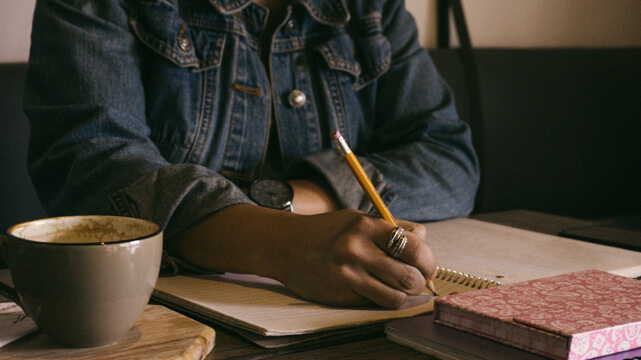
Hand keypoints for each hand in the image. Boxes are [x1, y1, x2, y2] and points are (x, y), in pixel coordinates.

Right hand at [270, 209, 436, 308]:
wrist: (285, 245)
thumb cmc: (329, 231)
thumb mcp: (359, 219)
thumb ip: (392, 229)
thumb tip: (424, 245)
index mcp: (367, 226)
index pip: (415, 247)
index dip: (428, 260)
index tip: (425, 264)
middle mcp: (358, 250)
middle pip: (410, 276)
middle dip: (419, 281)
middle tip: (415, 279)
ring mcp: (348, 274)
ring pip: (396, 297)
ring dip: (403, 295)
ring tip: (396, 286)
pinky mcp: (340, 294)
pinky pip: (375, 303)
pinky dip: (381, 299)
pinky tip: (373, 288)